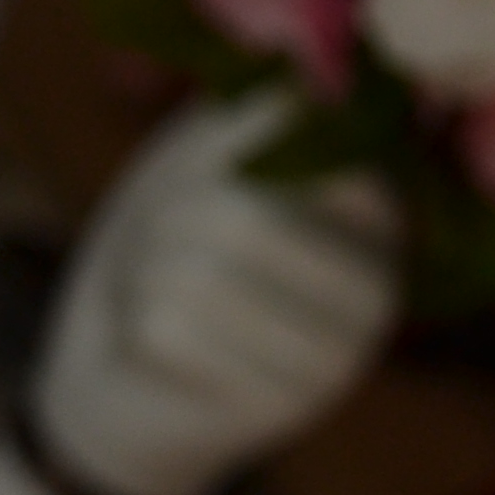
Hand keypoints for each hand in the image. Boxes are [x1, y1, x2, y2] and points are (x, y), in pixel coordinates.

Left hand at [33, 93, 398, 494]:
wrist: (114, 370)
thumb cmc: (163, 245)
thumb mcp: (202, 155)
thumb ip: (257, 115)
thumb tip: (310, 85)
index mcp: (375, 209)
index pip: (306, 148)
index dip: (217, 153)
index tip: (201, 179)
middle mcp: (380, 282)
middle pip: (237, 214)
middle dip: (164, 222)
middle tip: (162, 249)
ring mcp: (340, 354)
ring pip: (198, 273)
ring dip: (144, 276)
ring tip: (160, 296)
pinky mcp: (279, 408)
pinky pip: (168, 330)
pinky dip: (133, 326)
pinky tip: (158, 347)